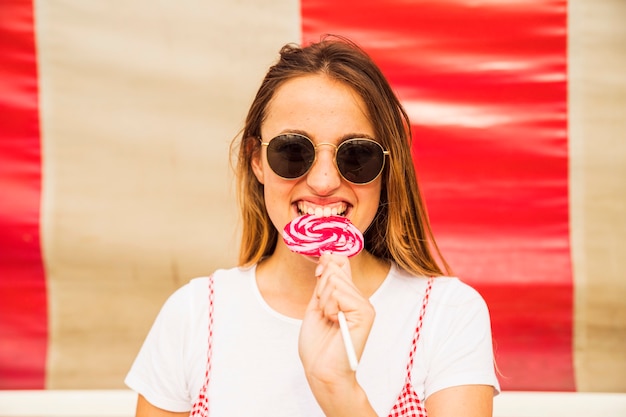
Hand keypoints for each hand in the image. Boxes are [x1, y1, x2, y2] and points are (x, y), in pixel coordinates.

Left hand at [298, 253, 374, 383]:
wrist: (322, 371)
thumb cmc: (318, 345)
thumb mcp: (316, 306)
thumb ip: (324, 283)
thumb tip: (329, 256)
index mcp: (349, 296)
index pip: (341, 263)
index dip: (327, 263)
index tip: (318, 274)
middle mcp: (360, 298)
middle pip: (335, 269)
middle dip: (320, 289)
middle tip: (324, 312)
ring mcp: (364, 305)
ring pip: (334, 280)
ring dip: (323, 301)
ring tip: (329, 320)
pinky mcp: (365, 312)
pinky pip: (339, 292)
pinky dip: (329, 307)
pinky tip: (335, 322)